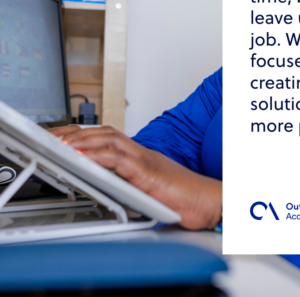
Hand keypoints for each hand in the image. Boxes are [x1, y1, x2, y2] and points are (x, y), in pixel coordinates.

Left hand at [51, 125, 221, 229]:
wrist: (210, 201)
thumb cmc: (185, 198)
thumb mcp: (150, 191)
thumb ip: (131, 186)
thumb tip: (110, 191)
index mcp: (141, 158)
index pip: (109, 138)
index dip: (85, 135)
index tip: (64, 138)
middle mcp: (142, 155)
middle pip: (106, 133)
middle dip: (77, 133)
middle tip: (54, 136)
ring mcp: (146, 161)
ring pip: (111, 141)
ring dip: (84, 141)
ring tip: (62, 144)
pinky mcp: (149, 174)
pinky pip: (120, 160)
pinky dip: (99, 157)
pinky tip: (83, 158)